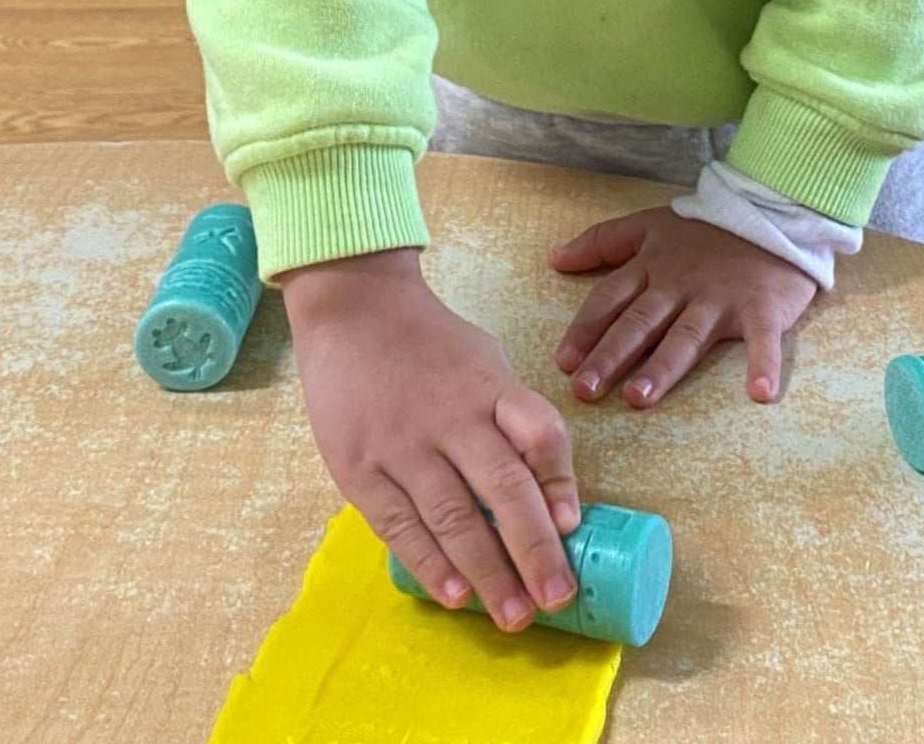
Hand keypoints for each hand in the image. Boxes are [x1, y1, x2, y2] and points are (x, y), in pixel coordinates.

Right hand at [282, 247, 580, 631]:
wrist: (352, 308)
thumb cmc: (430, 344)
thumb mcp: (485, 361)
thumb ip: (514, 417)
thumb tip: (547, 493)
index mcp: (489, 386)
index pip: (539, 432)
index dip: (560, 480)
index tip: (571, 526)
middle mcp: (451, 415)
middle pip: (502, 487)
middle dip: (534, 550)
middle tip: (556, 598)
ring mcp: (402, 444)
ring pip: (453, 517)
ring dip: (487, 573)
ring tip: (515, 615)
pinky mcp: (359, 467)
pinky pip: (400, 525)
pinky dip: (430, 563)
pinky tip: (454, 594)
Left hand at [550, 208, 817, 408]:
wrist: (773, 211)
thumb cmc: (708, 228)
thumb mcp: (650, 225)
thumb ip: (602, 241)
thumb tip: (554, 259)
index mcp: (653, 266)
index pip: (611, 298)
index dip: (585, 329)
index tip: (563, 362)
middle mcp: (680, 284)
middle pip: (640, 322)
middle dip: (610, 355)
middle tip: (585, 389)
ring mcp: (720, 297)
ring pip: (686, 335)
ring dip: (663, 367)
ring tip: (639, 398)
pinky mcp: (762, 307)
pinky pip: (762, 339)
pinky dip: (764, 364)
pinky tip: (759, 393)